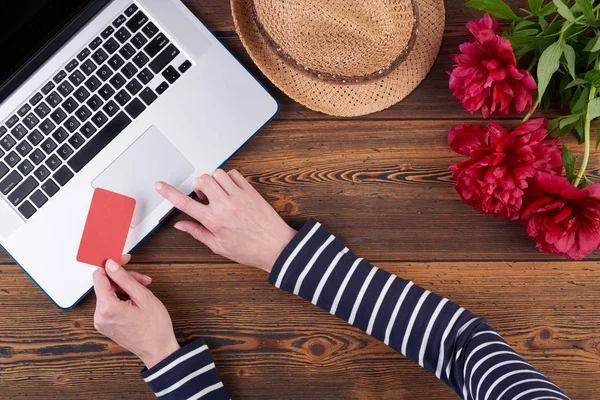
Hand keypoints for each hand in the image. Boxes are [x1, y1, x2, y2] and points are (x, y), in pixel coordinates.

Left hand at [93, 258, 179, 368]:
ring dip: (125, 288)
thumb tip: (110, 265)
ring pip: (109, 294)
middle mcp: (99, 316)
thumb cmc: (155, 326)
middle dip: (123, 279)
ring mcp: (101, 322)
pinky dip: (122, 298)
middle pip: (106, 285)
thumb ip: (124, 279)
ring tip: (143, 290)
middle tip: (142, 279)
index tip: (123, 260)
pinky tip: (136, 300)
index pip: (99, 276)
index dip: (112, 265)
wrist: (158, 350)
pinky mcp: (106, 325)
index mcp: (107, 308)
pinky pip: (110, 305)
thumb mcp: (143, 296)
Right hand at [155, 169, 296, 271]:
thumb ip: (197, 232)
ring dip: (213, 180)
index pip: (185, 203)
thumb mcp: (218, 246)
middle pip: (201, 180)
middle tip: (203, 197)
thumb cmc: (249, 250)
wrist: (276, 247)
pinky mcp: (251, 191)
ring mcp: (239, 196)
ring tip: (218, 193)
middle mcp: (225, 205)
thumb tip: (181, 225)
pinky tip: (230, 190)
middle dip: (197, 186)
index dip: (169, 192)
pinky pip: (234, 174)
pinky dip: (228, 178)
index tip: (160, 185)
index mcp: (214, 221)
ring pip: (217, 173)